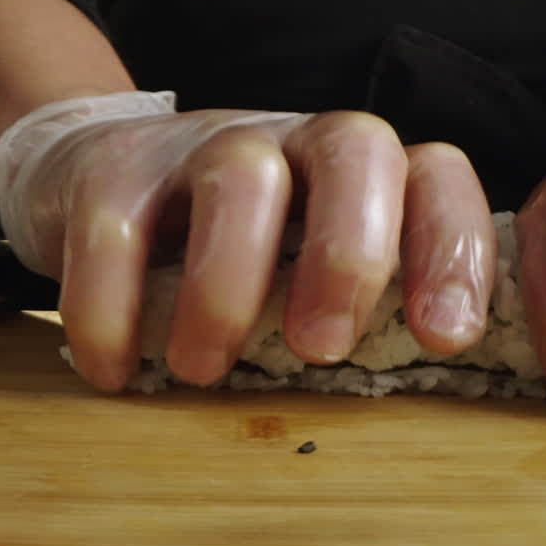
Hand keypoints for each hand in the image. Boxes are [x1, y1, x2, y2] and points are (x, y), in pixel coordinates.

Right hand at [0, 92, 494, 390]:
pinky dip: (110, 302)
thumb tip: (417, 402)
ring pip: (240, 177)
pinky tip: (114, 368)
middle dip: (349, 255)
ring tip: (200, 371)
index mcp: (363, 177)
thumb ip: (360, 320)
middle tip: (319, 349)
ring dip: (227, 286)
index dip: (453, 248)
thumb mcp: (304, 284)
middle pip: (355, 149)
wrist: (92, 182)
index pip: (436, 178)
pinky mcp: (115, 163)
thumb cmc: (230, 260)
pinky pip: (117, 220)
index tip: (445, 337)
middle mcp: (295, 144)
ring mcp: (205, 144)